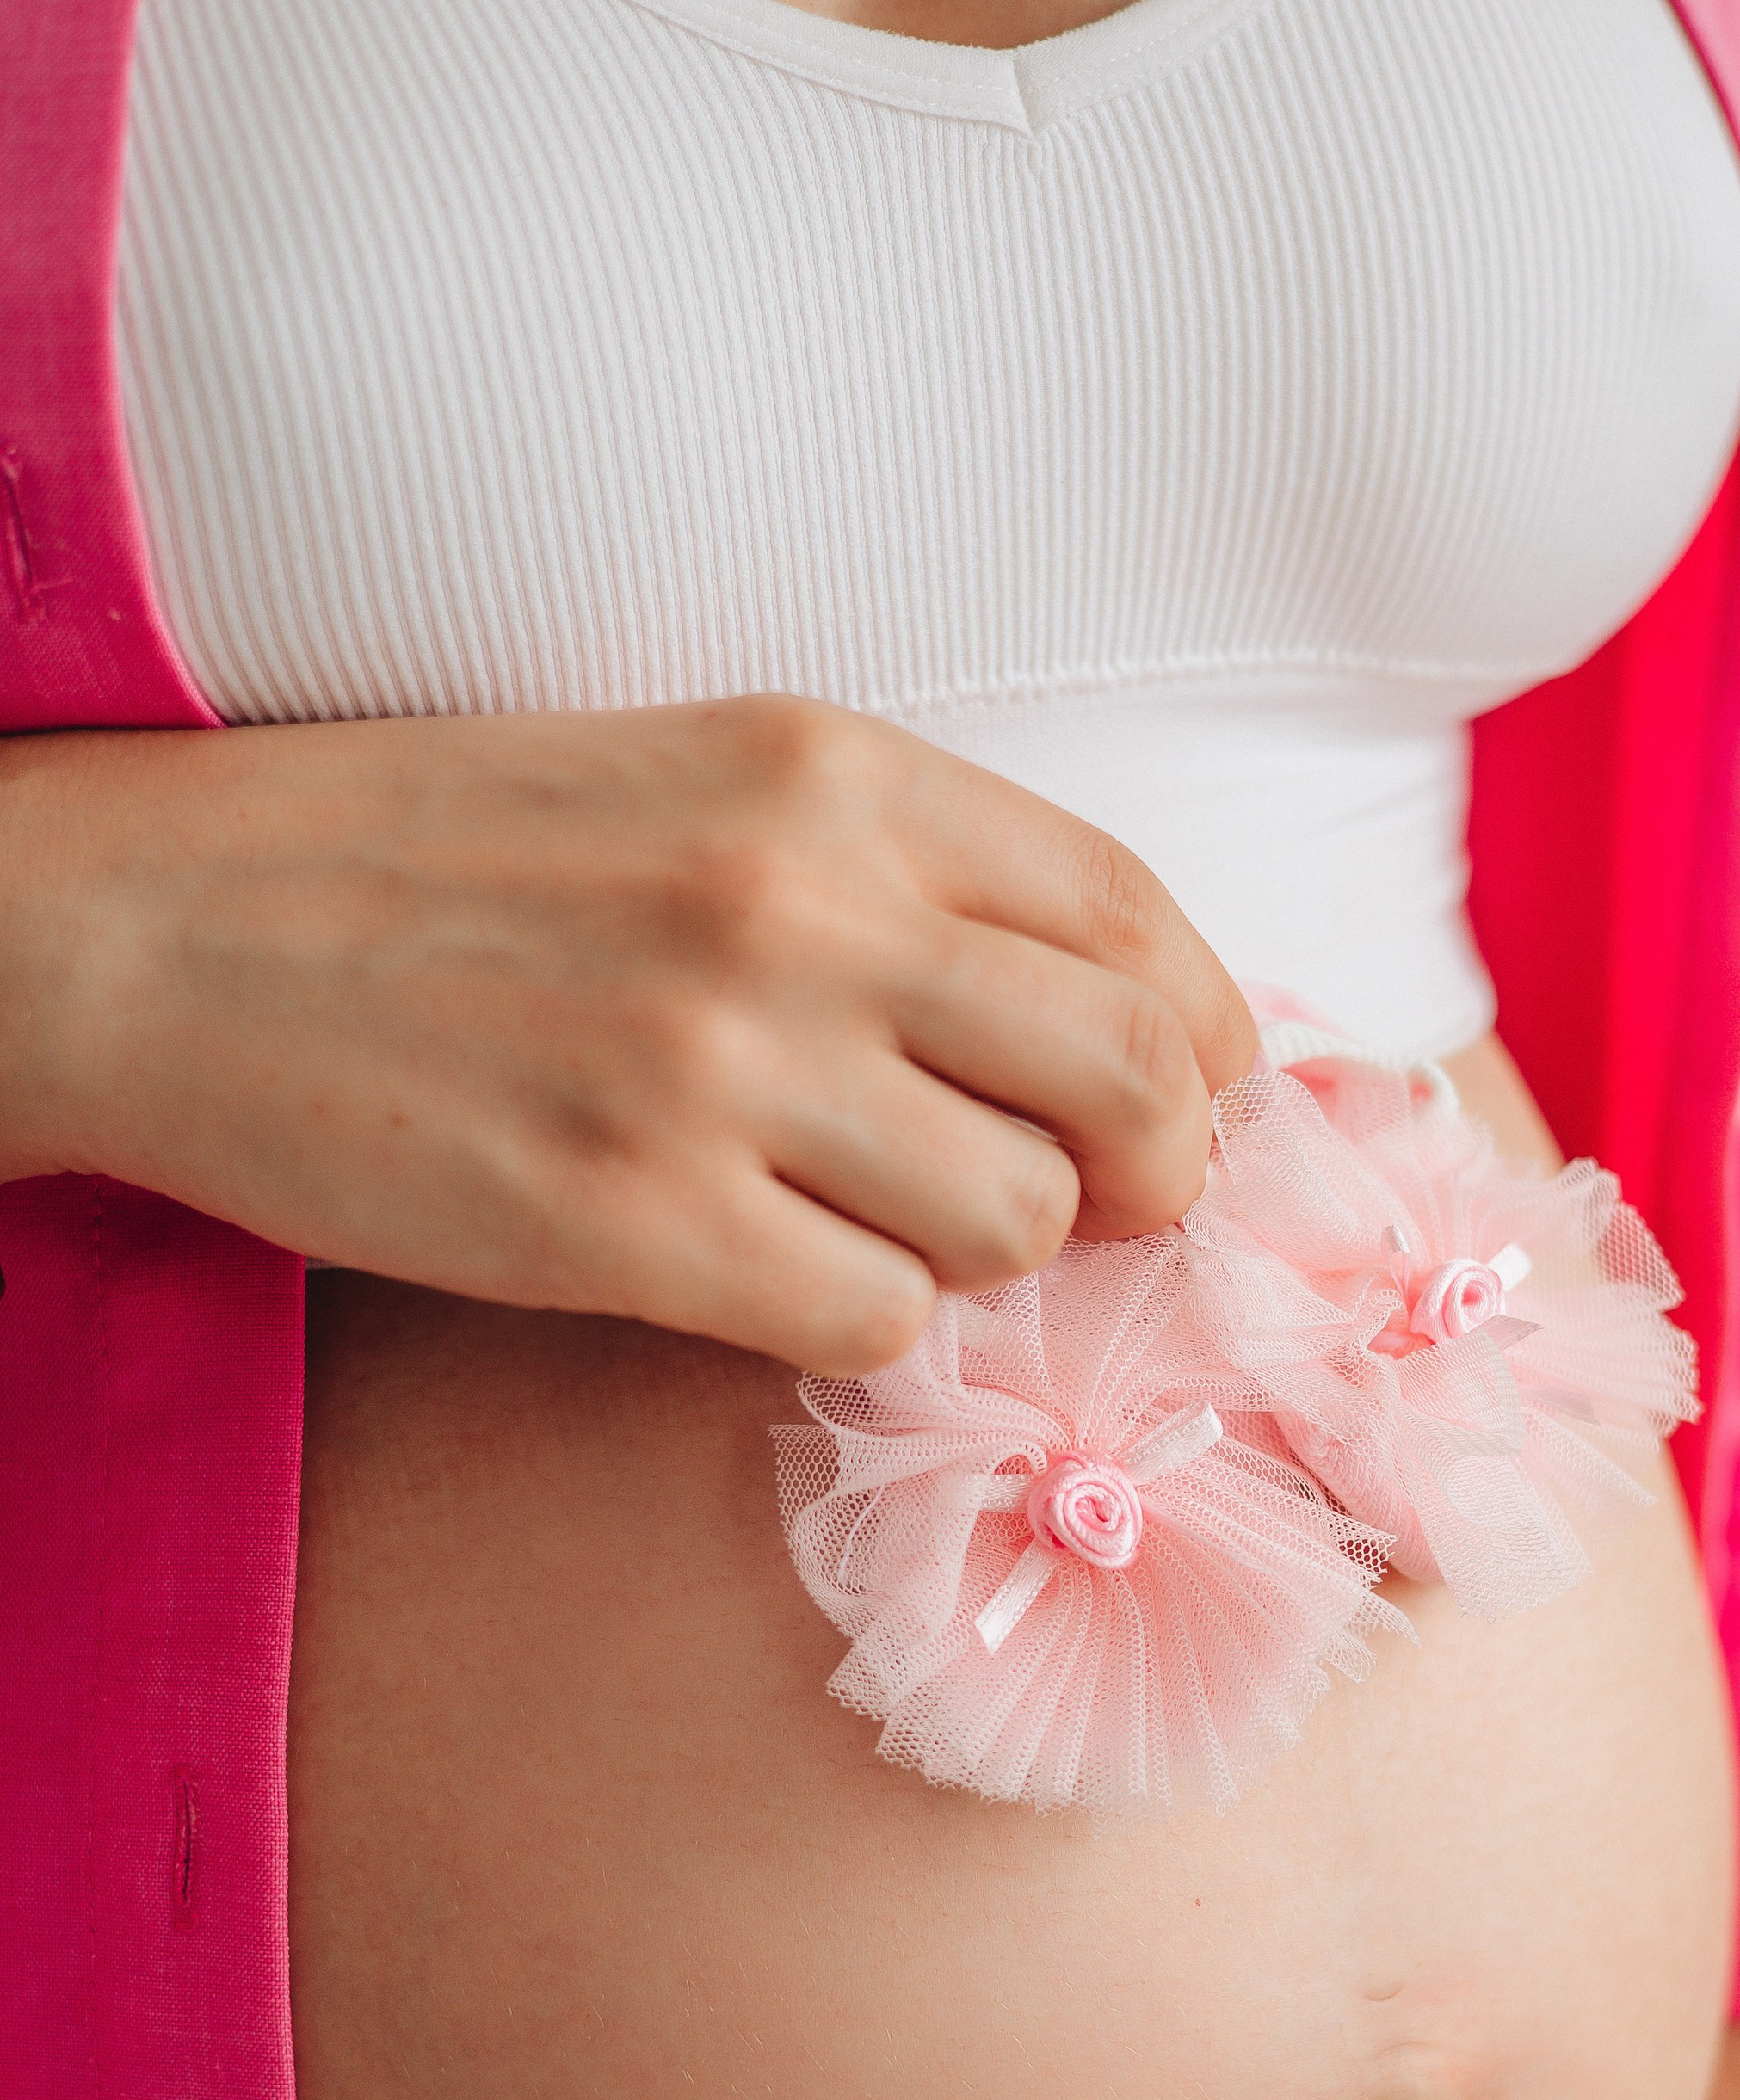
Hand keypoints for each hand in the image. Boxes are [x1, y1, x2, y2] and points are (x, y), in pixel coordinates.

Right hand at [0, 698, 1253, 1367]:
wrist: (170, 929)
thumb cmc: (439, 863)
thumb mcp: (693, 783)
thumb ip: (898, 875)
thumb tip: (1103, 1023)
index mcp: (833, 776)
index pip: (1135, 919)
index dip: (1208, 1040)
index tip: (1187, 1102)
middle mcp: (804, 905)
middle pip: (1135, 1081)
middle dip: (1158, 1175)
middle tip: (1101, 1210)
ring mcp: (721, 1066)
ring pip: (1018, 1221)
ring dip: (985, 1256)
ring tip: (878, 1226)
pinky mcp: (633, 1220)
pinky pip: (876, 1321)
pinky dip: (860, 1322)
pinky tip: (771, 1275)